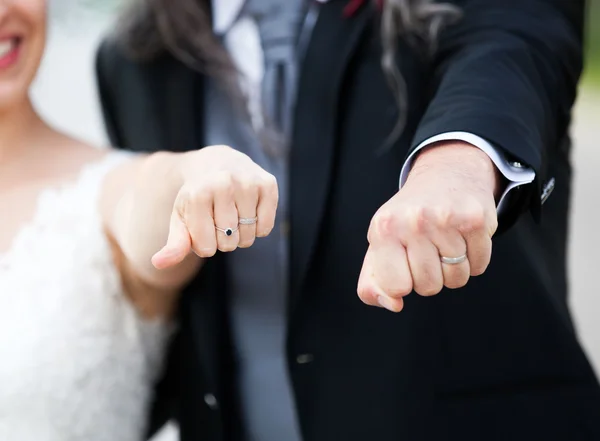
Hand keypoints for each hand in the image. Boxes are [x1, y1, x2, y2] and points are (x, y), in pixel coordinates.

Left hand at [151, 145, 277, 268]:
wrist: (218, 162)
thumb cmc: (198, 197)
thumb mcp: (181, 218)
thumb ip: (174, 244)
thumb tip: (158, 264)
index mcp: (197, 194)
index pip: (206, 248)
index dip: (204, 244)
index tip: (202, 225)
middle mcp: (223, 184)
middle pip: (228, 243)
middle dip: (223, 239)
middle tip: (219, 218)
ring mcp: (247, 183)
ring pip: (247, 237)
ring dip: (240, 234)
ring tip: (234, 214)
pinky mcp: (267, 184)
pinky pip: (265, 228)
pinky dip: (257, 228)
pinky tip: (249, 211)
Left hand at [357, 142, 500, 311]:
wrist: (446, 172)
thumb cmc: (408, 217)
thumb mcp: (380, 243)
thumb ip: (372, 282)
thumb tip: (393, 305)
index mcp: (384, 229)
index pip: (395, 287)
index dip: (403, 283)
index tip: (404, 264)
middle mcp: (414, 222)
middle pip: (429, 287)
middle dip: (430, 276)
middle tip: (427, 249)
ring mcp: (446, 219)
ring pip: (457, 279)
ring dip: (453, 269)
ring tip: (445, 242)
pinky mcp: (475, 220)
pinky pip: (479, 266)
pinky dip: (474, 259)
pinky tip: (463, 237)